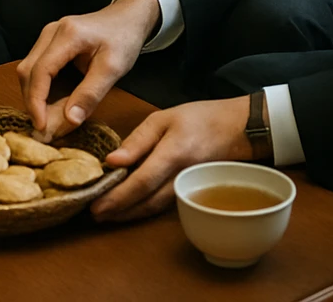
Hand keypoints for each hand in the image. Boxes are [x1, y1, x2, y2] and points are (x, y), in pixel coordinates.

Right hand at [17, 0, 159, 140]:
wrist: (128, 17)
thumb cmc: (124, 39)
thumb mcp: (114, 68)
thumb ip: (91, 94)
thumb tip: (69, 120)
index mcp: (68, 34)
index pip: (41, 71)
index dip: (36, 101)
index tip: (41, 126)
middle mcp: (52, 31)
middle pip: (27, 70)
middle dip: (31, 101)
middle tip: (42, 128)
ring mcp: (48, 34)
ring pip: (28, 68)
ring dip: (33, 94)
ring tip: (45, 118)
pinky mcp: (50, 40)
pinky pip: (36, 65)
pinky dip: (39, 86)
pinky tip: (49, 101)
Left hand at [92, 97, 251, 221]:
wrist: (239, 129)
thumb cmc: (200, 118)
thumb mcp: (164, 117)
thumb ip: (138, 140)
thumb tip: (111, 160)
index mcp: (173, 153)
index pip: (142, 182)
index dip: (118, 197)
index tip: (95, 205)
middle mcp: (181, 176)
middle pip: (146, 202)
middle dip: (118, 211)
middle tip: (93, 214)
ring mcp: (188, 187)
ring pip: (154, 207)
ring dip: (129, 214)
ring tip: (106, 214)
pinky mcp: (190, 190)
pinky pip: (163, 204)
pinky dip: (144, 208)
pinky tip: (130, 207)